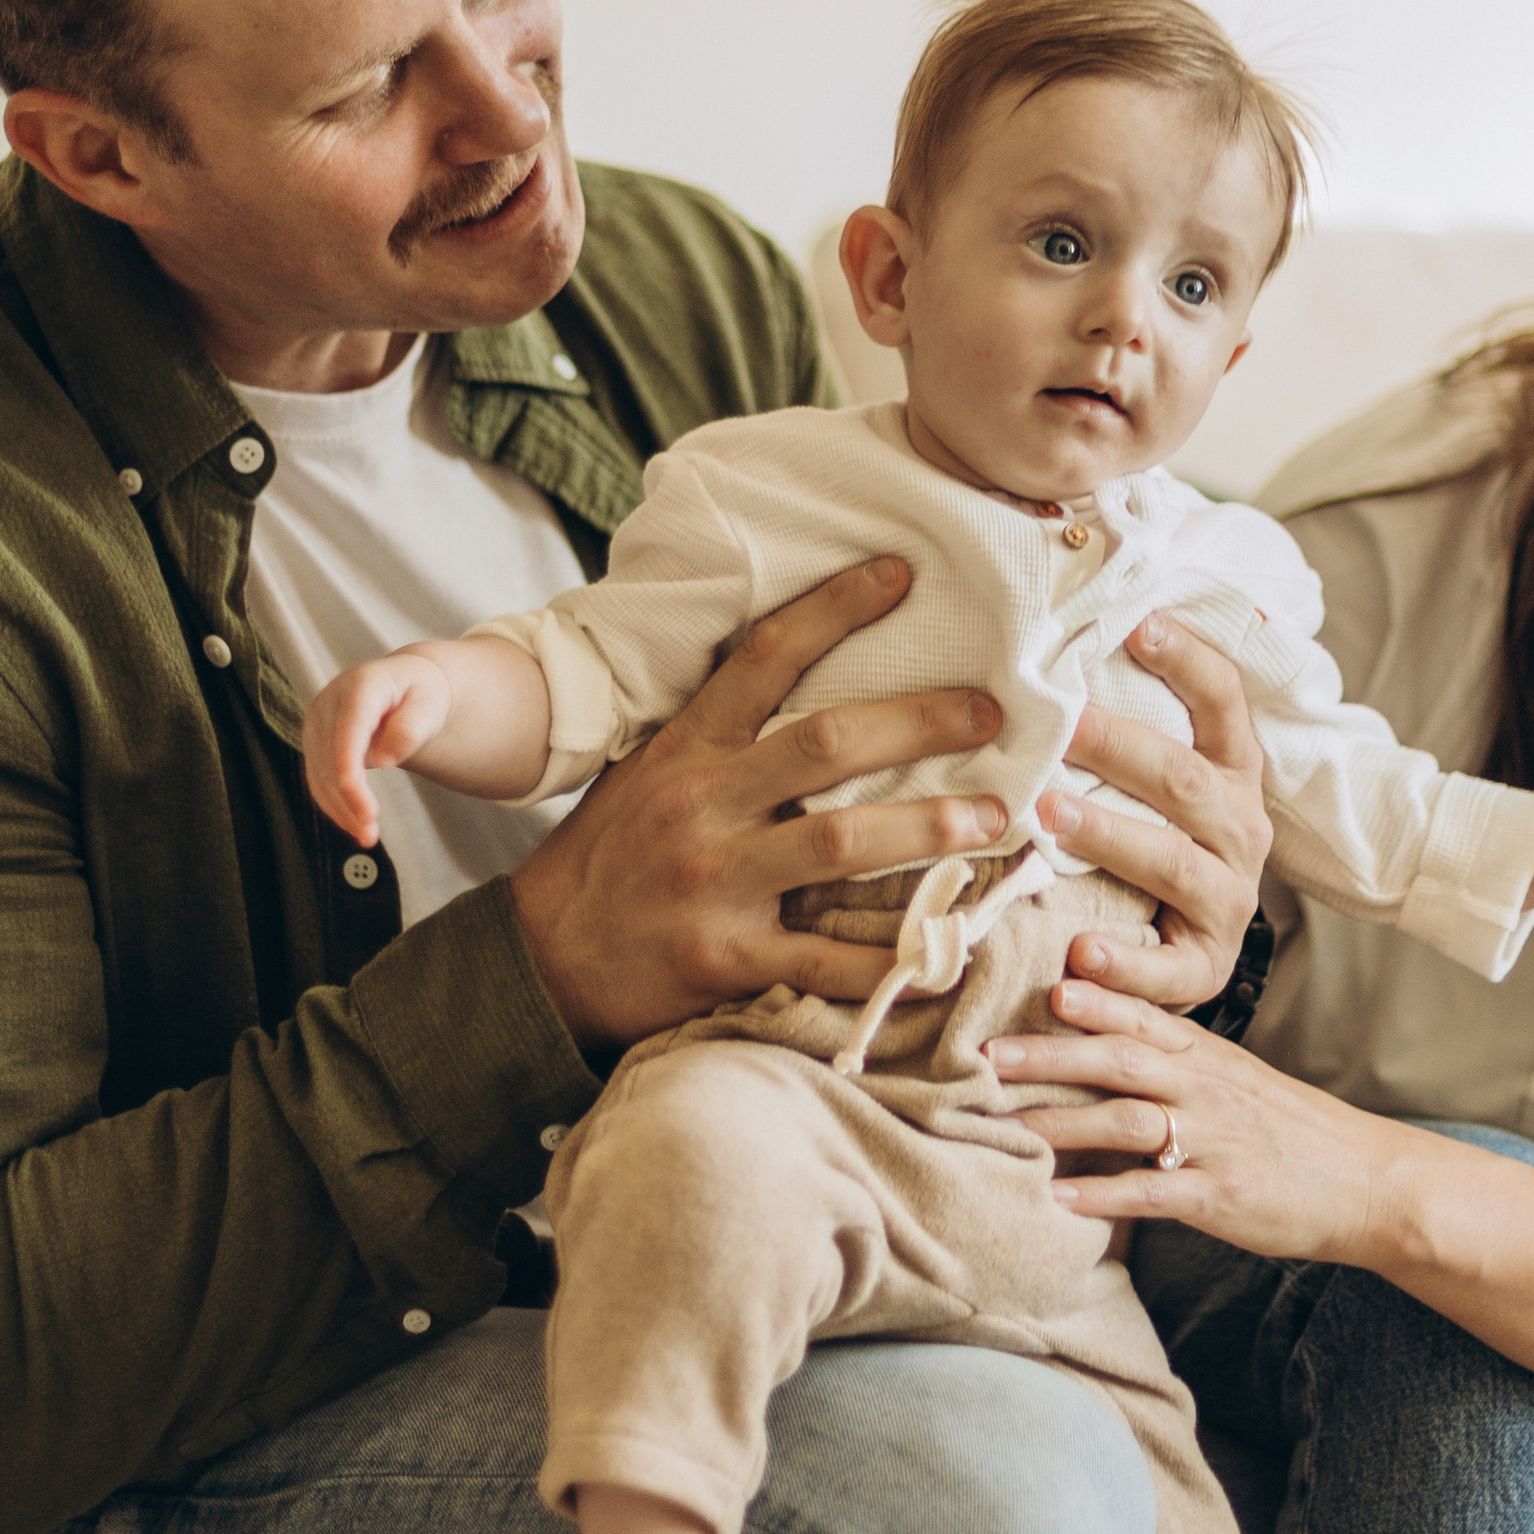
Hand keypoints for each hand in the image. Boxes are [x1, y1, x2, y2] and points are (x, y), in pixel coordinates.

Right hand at [303, 652, 454, 846]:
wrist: (404, 686)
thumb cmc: (420, 694)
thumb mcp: (431, 703)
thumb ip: (412, 726)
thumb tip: (385, 759)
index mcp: (361, 685)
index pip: (349, 730)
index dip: (350, 769)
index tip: (363, 806)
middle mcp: (330, 701)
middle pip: (329, 757)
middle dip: (348, 800)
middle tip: (371, 832)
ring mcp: (317, 722)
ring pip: (318, 773)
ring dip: (340, 809)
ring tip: (367, 835)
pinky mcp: (314, 741)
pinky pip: (318, 778)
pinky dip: (334, 805)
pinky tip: (353, 824)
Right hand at [506, 558, 1012, 1051]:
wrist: (541, 960)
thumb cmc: (611, 857)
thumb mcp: (650, 772)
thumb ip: (722, 735)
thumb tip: (809, 679)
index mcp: (687, 750)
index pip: (764, 657)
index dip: (834, 609)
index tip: (901, 573)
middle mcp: (704, 806)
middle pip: (828, 745)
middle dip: (921, 724)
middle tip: (989, 713)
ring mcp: (715, 883)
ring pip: (841, 843)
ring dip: (928, 828)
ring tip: (993, 818)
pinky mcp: (725, 959)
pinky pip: (823, 960)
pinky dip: (888, 961)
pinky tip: (943, 956)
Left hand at [990, 979, 1439, 1265]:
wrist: (1368, 1181)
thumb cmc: (1293, 1131)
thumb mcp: (1237, 1079)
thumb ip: (1174, 1061)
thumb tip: (1100, 1044)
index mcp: (1208, 1058)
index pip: (1144, 1016)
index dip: (1096, 996)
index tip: (1046, 977)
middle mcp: (1205, 1090)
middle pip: (1120, 1060)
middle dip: (1052, 1054)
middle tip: (989, 1052)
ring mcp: (1212, 1143)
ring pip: (1128, 1121)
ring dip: (1064, 1122)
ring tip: (1008, 1124)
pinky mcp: (1219, 1196)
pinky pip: (1152, 1194)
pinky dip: (1104, 1196)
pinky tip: (1060, 1200)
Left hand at [1040, 616, 1271, 1013]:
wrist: (1187, 954)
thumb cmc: (1152, 848)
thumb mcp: (1156, 788)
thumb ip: (1126, 731)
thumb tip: (1058, 644)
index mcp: (1231, 775)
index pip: (1223, 701)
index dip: (1187, 660)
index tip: (1137, 623)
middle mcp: (1240, 831)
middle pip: (1184, 779)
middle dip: (1116, 748)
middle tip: (1054, 726)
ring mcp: (1228, 900)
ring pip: (1173, 863)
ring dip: (1109, 837)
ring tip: (1048, 818)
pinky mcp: (1205, 967)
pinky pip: (1167, 971)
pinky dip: (1122, 965)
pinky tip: (1076, 956)